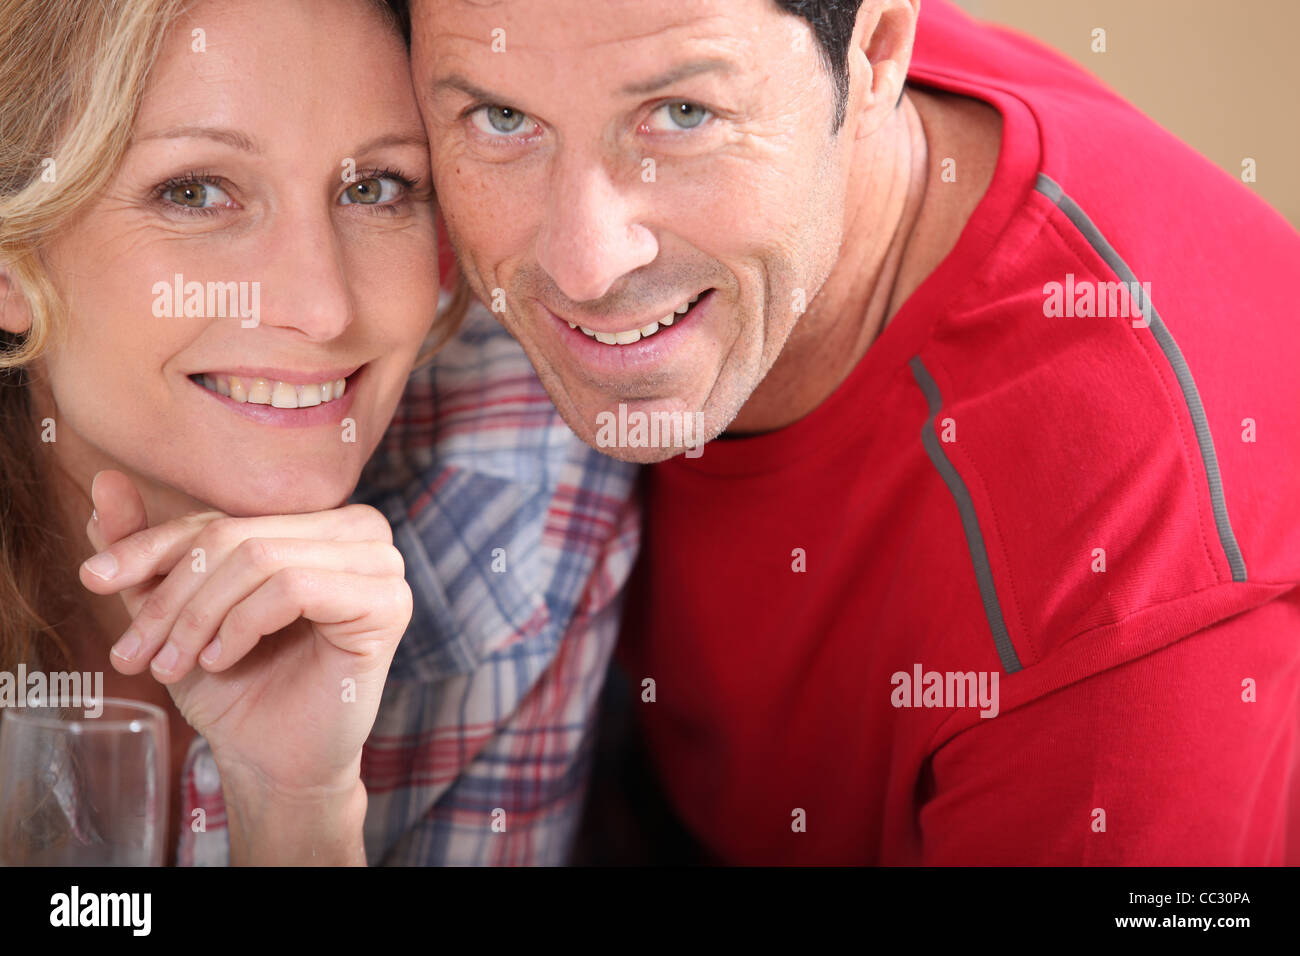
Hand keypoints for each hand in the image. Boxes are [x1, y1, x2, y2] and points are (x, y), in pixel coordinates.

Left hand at [80, 470, 411, 860]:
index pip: (222, 516)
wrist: (273, 762)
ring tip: (176, 664)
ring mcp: (382, 564)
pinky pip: (294, 587)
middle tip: (136, 652)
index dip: (151, 547)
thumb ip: (149, 548)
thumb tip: (105, 483)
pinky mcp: (389, 603)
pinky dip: (243, 626)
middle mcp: (359, 531)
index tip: (93, 579)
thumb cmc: (237, 685)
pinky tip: (223, 660)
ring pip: (262, 557)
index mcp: (317, 522)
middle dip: (175, 596)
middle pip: (239, 534)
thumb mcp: (178, 611)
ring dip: (201, 616)